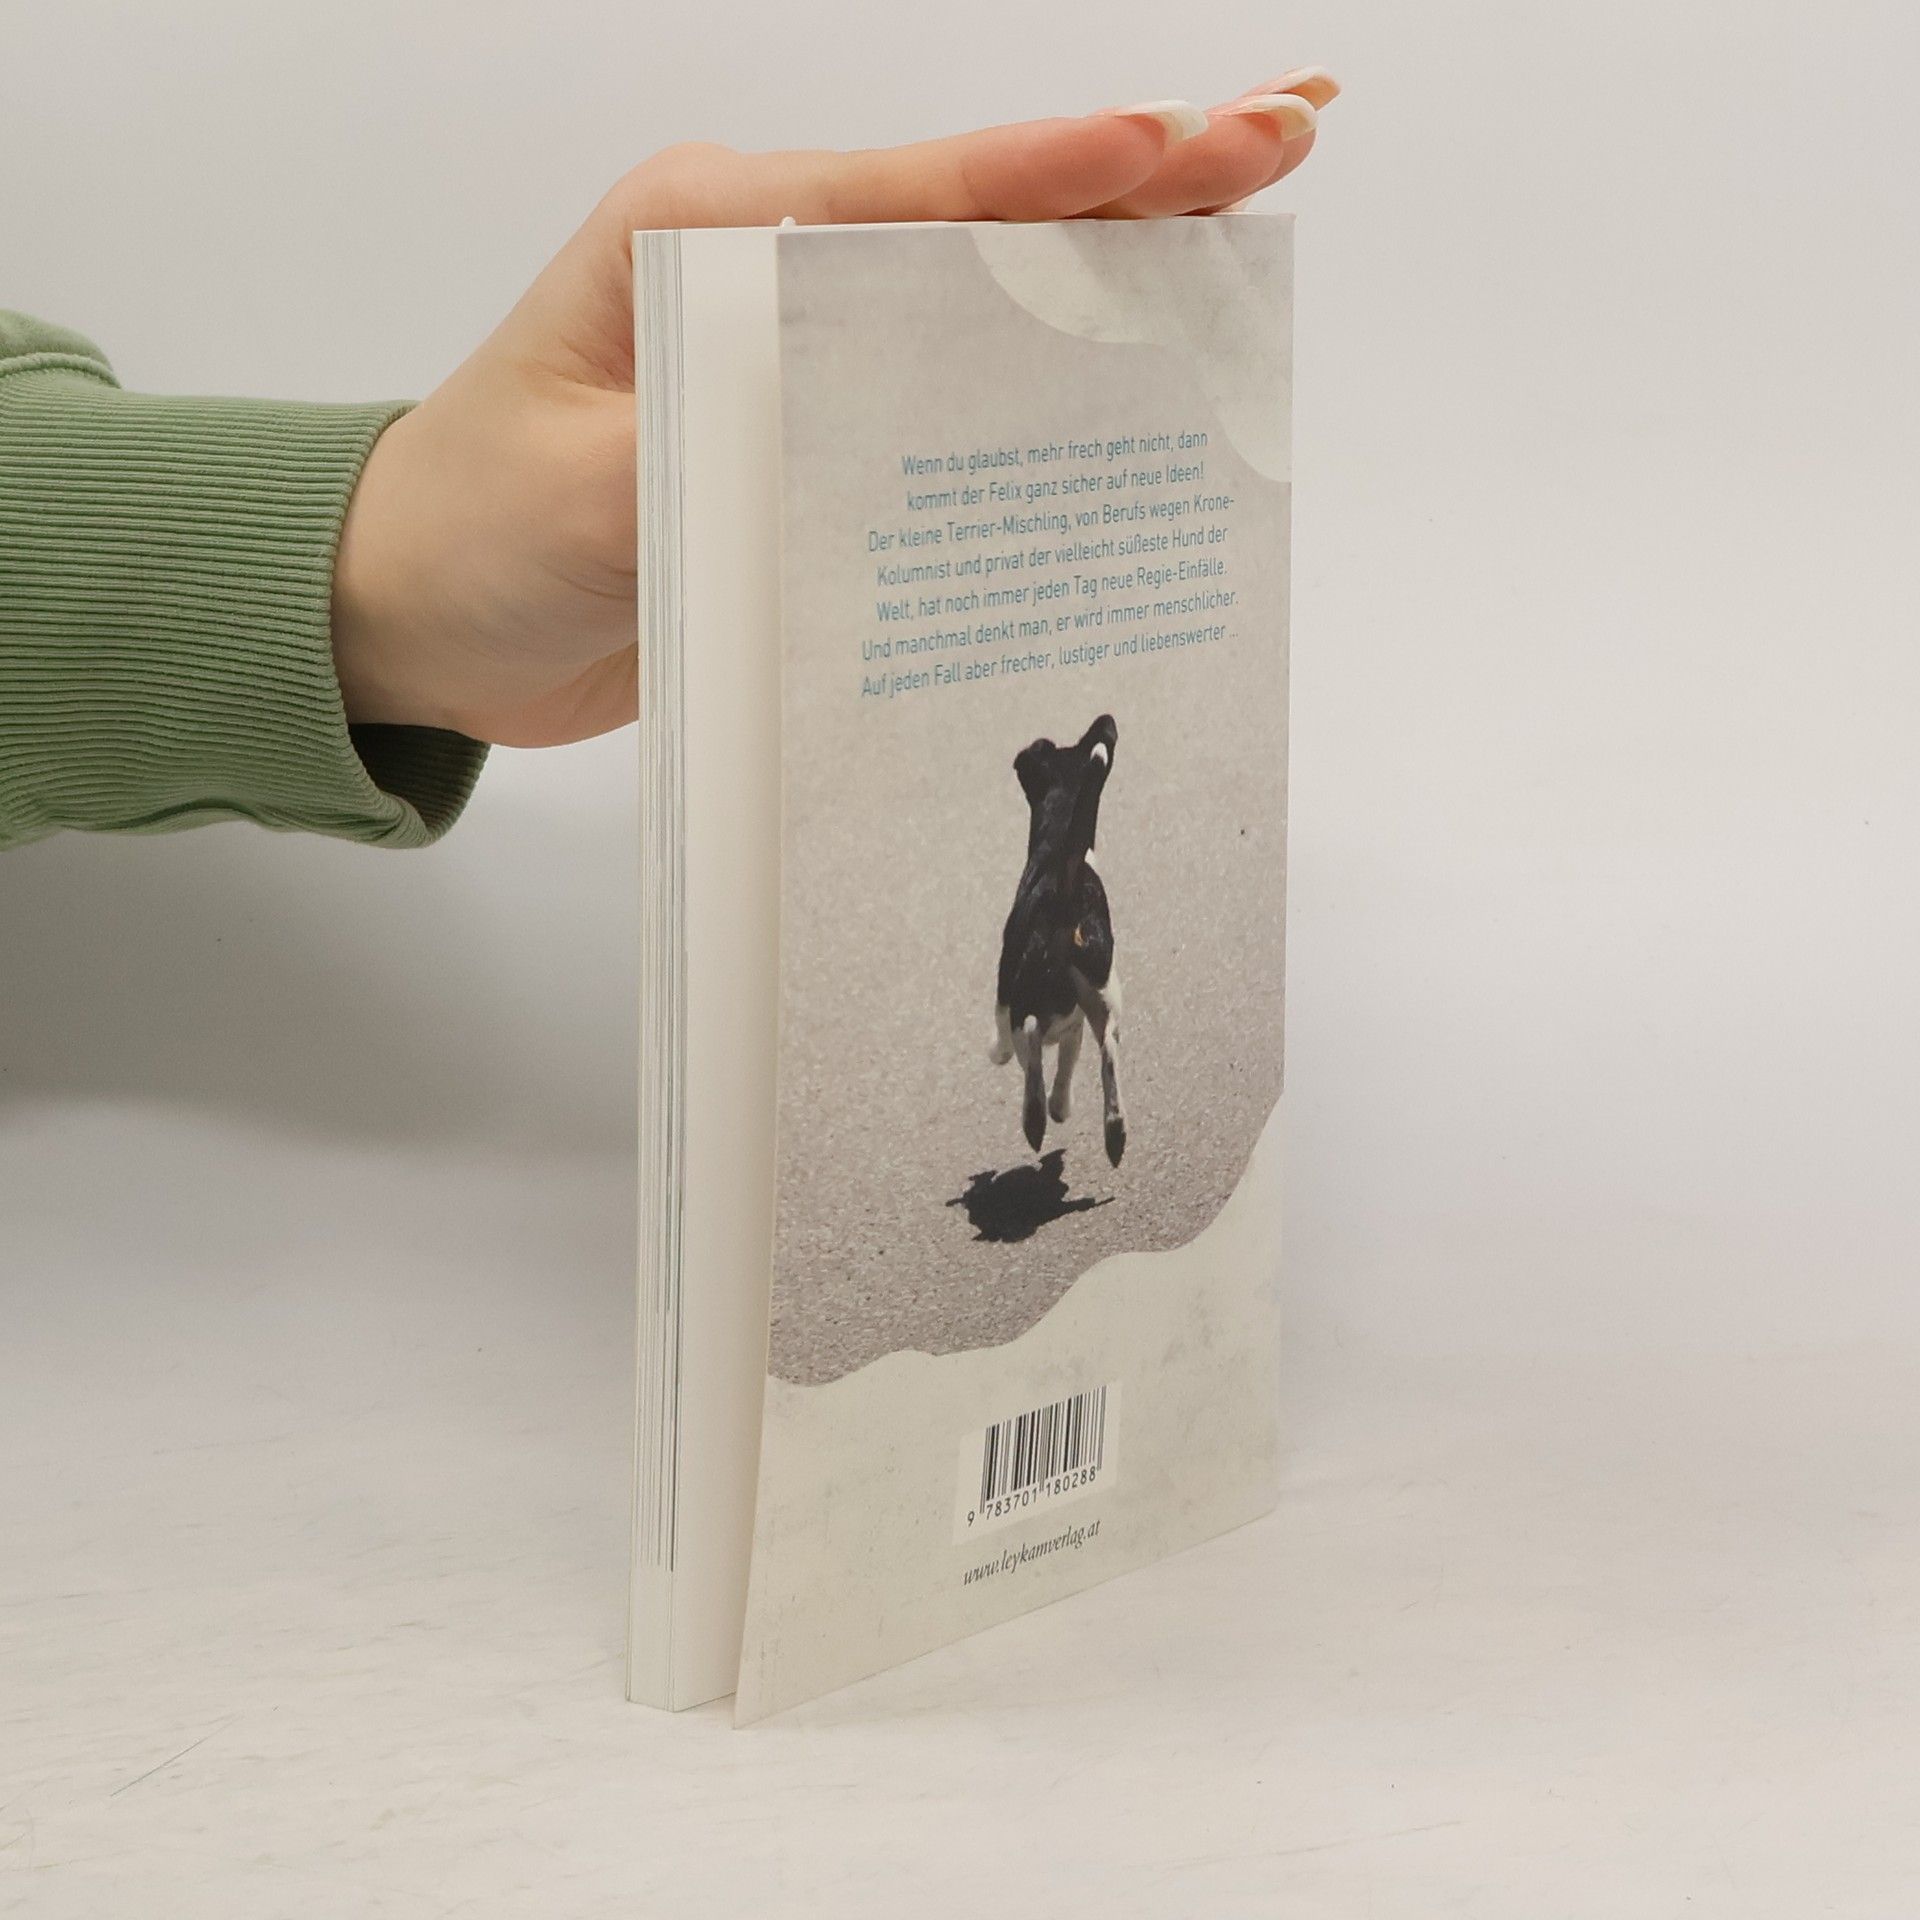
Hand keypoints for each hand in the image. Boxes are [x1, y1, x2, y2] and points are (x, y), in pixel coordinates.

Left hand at [330, 70, 1338, 745]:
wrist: (421, 611)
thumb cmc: (474, 532)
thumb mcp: (585, 499)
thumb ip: (720, 460)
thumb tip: (868, 450)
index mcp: (708, 237)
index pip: (913, 194)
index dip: (1056, 176)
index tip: (1182, 146)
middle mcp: (767, 274)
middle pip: (979, 220)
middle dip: (1134, 185)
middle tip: (1285, 139)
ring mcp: (795, 355)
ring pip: (980, 299)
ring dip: (1114, 271)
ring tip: (1251, 235)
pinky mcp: (806, 440)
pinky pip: (944, 399)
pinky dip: (1045, 380)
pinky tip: (1135, 381)